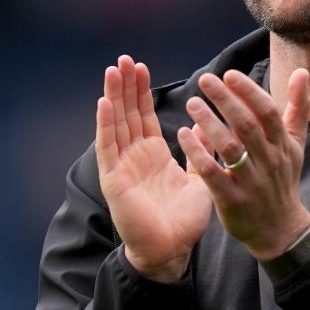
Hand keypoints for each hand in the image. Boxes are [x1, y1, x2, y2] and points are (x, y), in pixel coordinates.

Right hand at [95, 55, 211, 282]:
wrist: (172, 251)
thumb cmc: (184, 220)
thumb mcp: (199, 178)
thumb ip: (200, 152)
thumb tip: (206, 125)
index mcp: (153, 155)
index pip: (144, 116)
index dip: (141, 92)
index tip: (140, 67)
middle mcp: (134, 157)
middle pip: (127, 114)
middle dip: (125, 86)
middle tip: (124, 59)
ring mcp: (122, 167)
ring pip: (116, 124)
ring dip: (113, 97)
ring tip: (112, 70)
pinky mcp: (114, 180)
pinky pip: (108, 148)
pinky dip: (105, 124)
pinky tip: (104, 102)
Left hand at [176, 68, 309, 260]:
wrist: (280, 229)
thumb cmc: (283, 179)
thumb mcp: (296, 144)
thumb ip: (298, 107)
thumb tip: (301, 72)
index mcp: (282, 145)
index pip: (268, 112)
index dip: (249, 92)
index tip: (229, 74)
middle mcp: (269, 161)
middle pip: (247, 126)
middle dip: (226, 100)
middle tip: (206, 80)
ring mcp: (251, 182)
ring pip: (230, 148)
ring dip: (209, 123)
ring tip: (192, 102)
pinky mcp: (232, 201)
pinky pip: (213, 174)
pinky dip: (198, 153)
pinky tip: (183, 135)